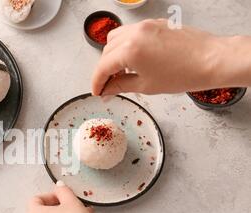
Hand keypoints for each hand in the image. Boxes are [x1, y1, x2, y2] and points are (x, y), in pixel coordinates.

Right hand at [92, 19, 247, 95]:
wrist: (211, 60)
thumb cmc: (183, 74)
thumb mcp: (146, 86)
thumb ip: (121, 86)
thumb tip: (107, 91)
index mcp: (130, 50)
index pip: (103, 67)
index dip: (97, 82)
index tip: (97, 92)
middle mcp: (134, 33)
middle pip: (106, 52)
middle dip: (104, 70)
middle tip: (108, 86)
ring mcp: (145, 26)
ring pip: (116, 39)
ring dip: (113, 55)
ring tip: (121, 72)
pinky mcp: (155, 24)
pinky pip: (131, 33)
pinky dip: (126, 46)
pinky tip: (134, 60)